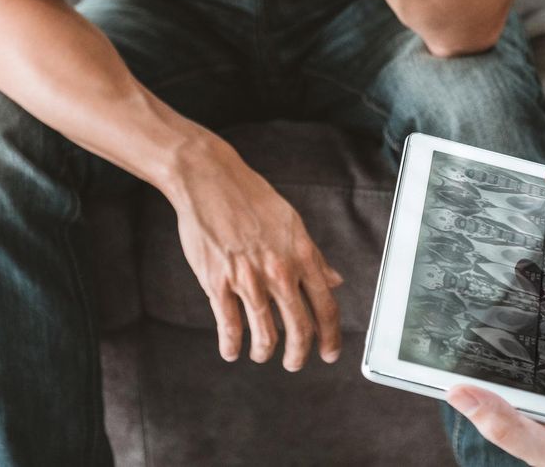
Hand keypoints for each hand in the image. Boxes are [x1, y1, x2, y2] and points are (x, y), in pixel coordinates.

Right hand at [165, 134, 343, 369]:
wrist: (211, 181)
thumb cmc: (252, 198)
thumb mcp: (292, 224)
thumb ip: (313, 257)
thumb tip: (334, 280)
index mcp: (301, 254)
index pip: (325, 306)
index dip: (330, 336)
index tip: (329, 353)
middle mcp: (279, 270)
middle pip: (299, 327)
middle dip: (299, 354)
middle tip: (295, 364)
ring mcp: (247, 278)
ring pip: (265, 334)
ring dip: (265, 352)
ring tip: (263, 354)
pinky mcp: (217, 282)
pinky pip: (229, 325)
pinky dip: (232, 344)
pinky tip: (232, 350)